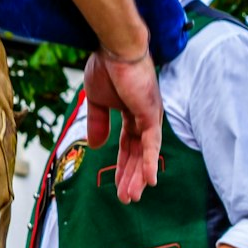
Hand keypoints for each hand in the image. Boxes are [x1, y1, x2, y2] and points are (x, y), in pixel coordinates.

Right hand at [82, 50, 161, 202]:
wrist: (113, 49)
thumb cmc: (105, 67)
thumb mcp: (95, 101)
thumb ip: (97, 123)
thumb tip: (96, 145)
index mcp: (130, 113)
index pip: (126, 146)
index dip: (121, 165)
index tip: (116, 185)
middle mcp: (144, 117)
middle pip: (137, 154)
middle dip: (131, 177)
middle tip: (126, 198)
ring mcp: (150, 116)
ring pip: (145, 154)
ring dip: (139, 176)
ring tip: (133, 196)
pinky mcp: (151, 114)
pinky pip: (152, 144)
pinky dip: (150, 162)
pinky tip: (149, 180)